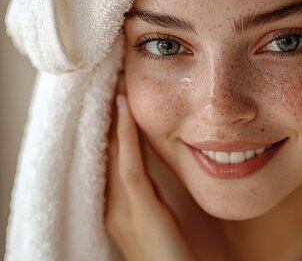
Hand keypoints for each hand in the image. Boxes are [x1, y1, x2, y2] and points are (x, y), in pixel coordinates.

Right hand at [104, 73, 195, 260]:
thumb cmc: (168, 251)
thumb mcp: (154, 215)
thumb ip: (148, 191)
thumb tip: (151, 163)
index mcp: (115, 204)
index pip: (108, 158)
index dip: (108, 128)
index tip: (113, 100)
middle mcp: (111, 204)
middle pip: (104, 150)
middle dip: (106, 118)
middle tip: (110, 85)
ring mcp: (121, 208)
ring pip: (112, 152)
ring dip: (113, 119)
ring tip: (114, 88)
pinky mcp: (138, 210)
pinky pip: (129, 167)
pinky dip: (126, 136)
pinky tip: (125, 110)